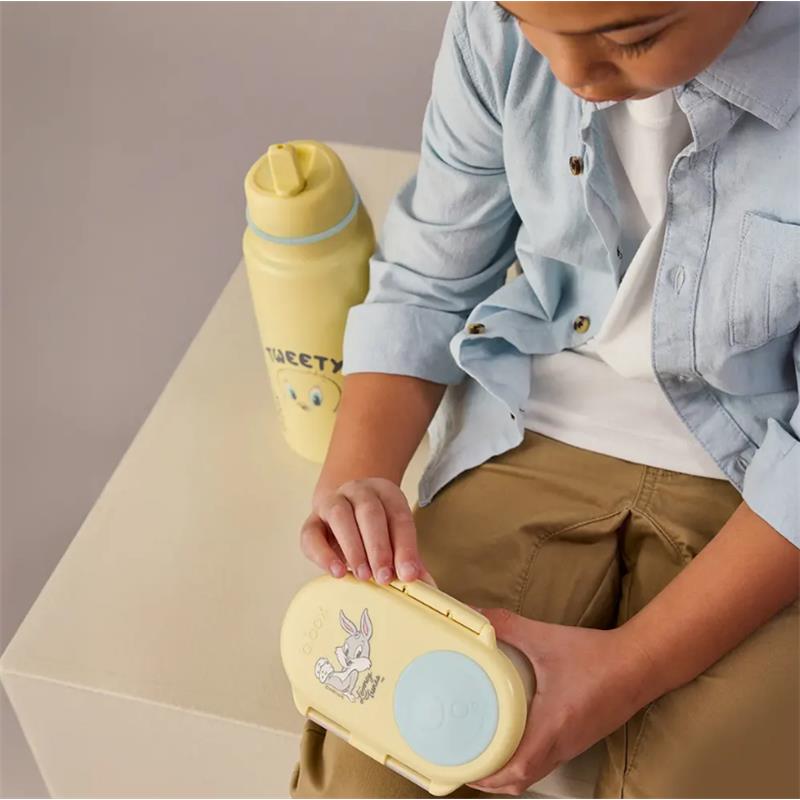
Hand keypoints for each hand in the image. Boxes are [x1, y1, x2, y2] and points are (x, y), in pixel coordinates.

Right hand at [300, 477, 436, 587]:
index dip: (405, 547)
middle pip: (369, 512)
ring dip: (353, 548)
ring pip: (340, 516)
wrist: (346, 511)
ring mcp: (332, 502)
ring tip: (363, 576)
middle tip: (385, 577)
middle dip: (379, 547)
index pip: (399, 517)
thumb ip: (409, 560)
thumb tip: (427, 587)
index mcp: (386, 494)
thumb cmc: (375, 529)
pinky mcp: (312, 521)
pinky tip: (337, 572)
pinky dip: (323, 555)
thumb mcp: (395, 538)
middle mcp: (359, 492)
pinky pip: (311, 534)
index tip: (408, 574)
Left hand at [466, 608, 654, 795]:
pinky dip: (524, 762)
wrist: (639, 664)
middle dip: (490, 780)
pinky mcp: (578, 740)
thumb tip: (477, 615)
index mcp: (552, 728)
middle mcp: (562, 745)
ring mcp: (572, 746)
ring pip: (534, 775)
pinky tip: (512, 742)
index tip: (462, 768)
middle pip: (521, 782)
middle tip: (464, 763)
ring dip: (507, 774)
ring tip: (481, 756)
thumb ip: (509, 625)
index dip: (487, 776)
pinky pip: (546, 763)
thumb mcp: (546, 638)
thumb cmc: (595, 656)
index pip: (517, 771)